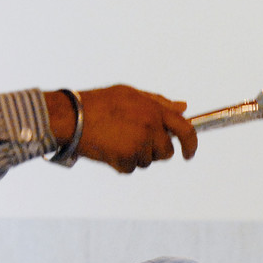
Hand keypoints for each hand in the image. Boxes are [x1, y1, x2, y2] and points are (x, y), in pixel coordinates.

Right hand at [46, 85, 198, 172]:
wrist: (71, 116)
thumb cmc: (99, 103)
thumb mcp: (130, 94)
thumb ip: (159, 103)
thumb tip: (184, 108)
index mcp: (154, 110)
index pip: (185, 129)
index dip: (191, 144)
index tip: (189, 153)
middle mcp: (151, 127)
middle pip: (166, 151)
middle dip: (154, 151)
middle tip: (133, 141)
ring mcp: (140, 144)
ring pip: (148, 161)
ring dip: (135, 155)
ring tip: (115, 139)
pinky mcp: (127, 158)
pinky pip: (131, 168)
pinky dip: (121, 163)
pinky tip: (108, 148)